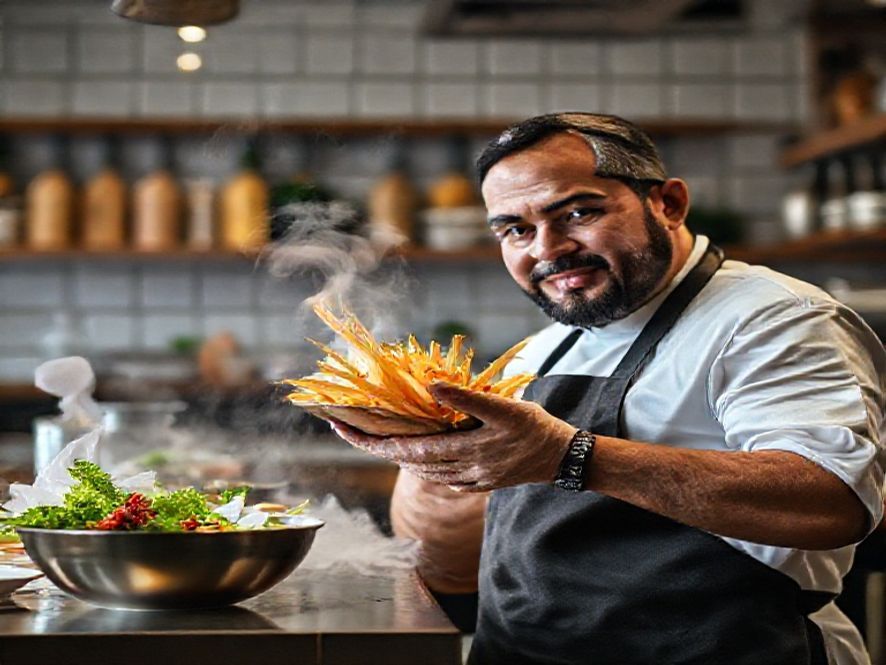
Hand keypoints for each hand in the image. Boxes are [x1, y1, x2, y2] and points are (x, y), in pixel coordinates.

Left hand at [330, 382, 577, 491]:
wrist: (564, 458)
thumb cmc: (536, 427)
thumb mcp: (504, 407)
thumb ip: (465, 397)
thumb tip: (429, 386)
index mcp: (463, 450)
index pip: (406, 448)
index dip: (372, 440)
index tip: (343, 428)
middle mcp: (461, 470)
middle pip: (408, 461)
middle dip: (376, 446)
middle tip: (349, 430)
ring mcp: (470, 479)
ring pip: (423, 472)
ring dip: (399, 458)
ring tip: (379, 442)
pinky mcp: (480, 484)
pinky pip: (443, 480)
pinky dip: (426, 469)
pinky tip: (422, 461)